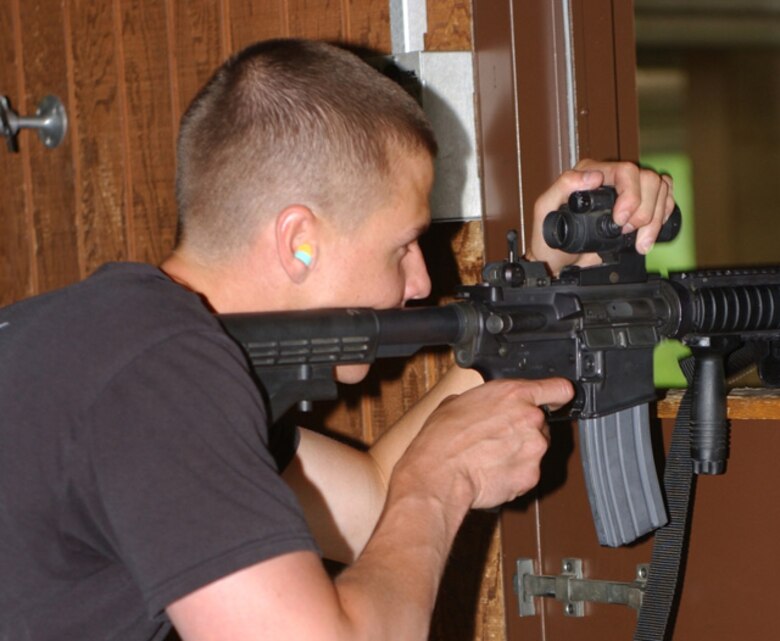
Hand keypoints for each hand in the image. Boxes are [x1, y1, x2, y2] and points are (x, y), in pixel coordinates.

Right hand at [391, 378, 573, 510]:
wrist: (439, 474)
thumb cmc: (442, 438)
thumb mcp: (458, 402)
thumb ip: (486, 401)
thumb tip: (486, 407)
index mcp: (514, 394)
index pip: (559, 388)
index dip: (557, 396)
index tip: (555, 400)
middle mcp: (531, 419)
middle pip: (541, 423)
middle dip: (524, 430)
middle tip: (498, 437)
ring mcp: (534, 449)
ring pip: (535, 449)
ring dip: (519, 453)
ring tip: (490, 457)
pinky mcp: (531, 476)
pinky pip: (528, 472)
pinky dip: (514, 474)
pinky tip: (491, 472)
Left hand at [527, 160, 674, 274]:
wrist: (558, 261)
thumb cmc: (548, 237)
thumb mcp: (544, 210)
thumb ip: (563, 187)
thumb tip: (593, 176)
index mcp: (590, 172)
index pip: (626, 171)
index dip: (631, 196)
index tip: (620, 221)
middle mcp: (611, 177)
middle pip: (649, 179)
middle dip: (644, 211)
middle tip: (625, 231)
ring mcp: (627, 190)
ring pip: (661, 189)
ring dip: (654, 218)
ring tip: (638, 239)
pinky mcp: (638, 205)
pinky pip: (664, 199)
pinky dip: (662, 217)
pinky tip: (649, 233)